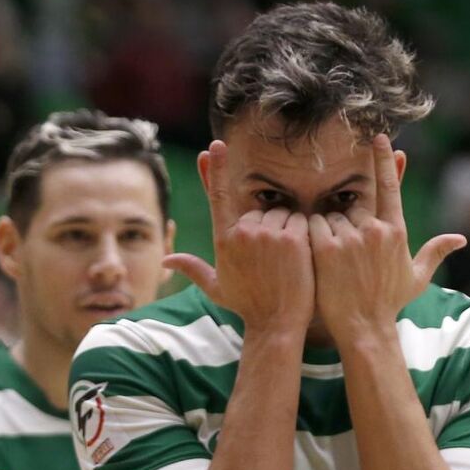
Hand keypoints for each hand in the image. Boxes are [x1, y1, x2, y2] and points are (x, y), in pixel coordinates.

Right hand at [164, 140, 314, 332]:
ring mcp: (266, 234)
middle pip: (262, 210)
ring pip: (283, 214)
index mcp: (223, 239)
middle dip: (270, 226)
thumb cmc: (247, 305)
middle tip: (273, 259)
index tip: (213, 146)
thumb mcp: (216, 287)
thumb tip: (165, 261)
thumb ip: (193, 268)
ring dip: (288, 230)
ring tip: (287, 261)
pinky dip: (305, 233)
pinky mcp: (291, 237)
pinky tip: (302, 256)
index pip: (218, 195)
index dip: (216, 169)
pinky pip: (301, 220)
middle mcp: (241, 232)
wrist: (276, 323)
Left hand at [308, 134, 464, 339]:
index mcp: (396, 231)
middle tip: (341, 253)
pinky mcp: (328, 247)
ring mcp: (352, 237)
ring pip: (328, 216)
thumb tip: (460, 239)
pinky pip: (311, 226)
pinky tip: (312, 254)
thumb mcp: (416, 277)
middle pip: (349, 206)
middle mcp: (376, 229)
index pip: (390, 186)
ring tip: (329, 260)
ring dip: (324, 231)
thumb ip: (434, 252)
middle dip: (341, 222)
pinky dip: (308, 235)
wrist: (364, 327)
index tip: (378, 138)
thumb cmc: (388, 303)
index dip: (384, 161)